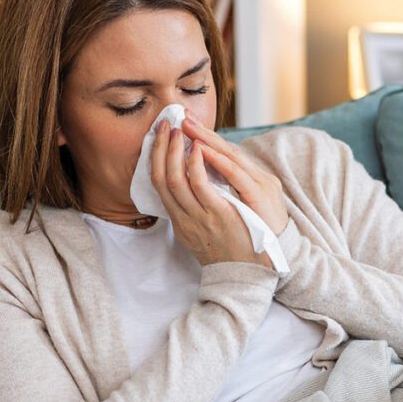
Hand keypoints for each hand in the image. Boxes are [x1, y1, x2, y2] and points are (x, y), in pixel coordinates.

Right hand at [151, 118, 272, 269]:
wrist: (246, 275)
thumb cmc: (229, 252)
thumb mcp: (202, 233)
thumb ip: (193, 211)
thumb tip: (191, 187)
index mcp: (179, 221)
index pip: (157, 184)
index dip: (156, 158)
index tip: (160, 138)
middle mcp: (183, 219)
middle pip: (160, 178)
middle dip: (162, 148)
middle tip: (166, 126)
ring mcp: (198, 217)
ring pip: (174, 179)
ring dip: (175, 151)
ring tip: (181, 130)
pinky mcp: (216, 214)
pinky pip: (199, 185)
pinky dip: (195, 164)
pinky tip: (198, 149)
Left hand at [180, 113, 289, 236]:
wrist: (277, 259)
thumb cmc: (260, 236)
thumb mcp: (250, 208)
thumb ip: (235, 189)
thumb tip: (210, 174)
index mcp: (256, 182)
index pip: (228, 154)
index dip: (208, 138)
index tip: (188, 124)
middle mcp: (259, 179)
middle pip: (227, 150)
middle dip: (203, 132)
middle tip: (183, 117)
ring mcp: (260, 187)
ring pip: (229, 158)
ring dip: (204, 142)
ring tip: (186, 129)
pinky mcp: (255, 199)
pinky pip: (231, 176)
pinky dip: (215, 161)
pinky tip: (200, 151)